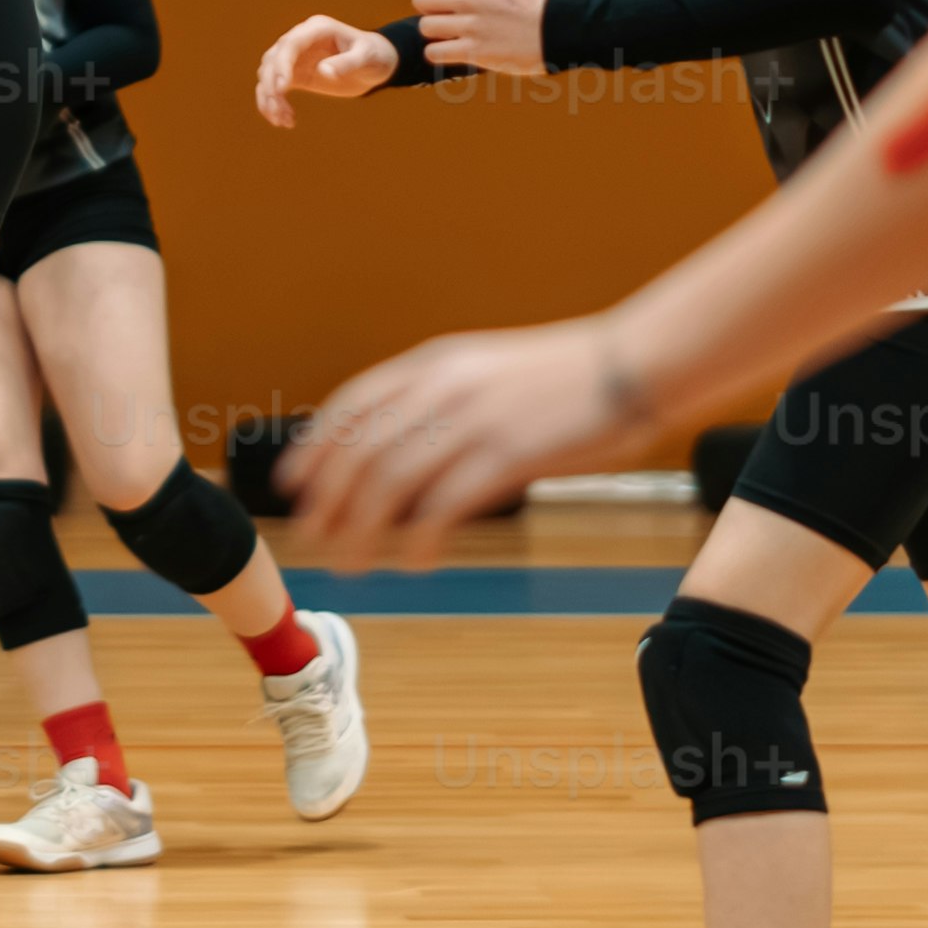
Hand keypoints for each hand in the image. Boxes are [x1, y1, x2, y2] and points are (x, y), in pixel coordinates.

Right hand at [251, 15, 395, 128]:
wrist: (377, 63)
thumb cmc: (375, 55)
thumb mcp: (366, 57)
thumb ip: (348, 63)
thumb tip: (324, 71)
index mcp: (317, 29)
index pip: (290, 44)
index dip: (282, 64)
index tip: (282, 88)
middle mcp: (301, 39)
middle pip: (272, 59)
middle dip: (271, 85)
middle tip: (278, 110)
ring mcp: (295, 57)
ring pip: (268, 74)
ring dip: (269, 98)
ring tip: (282, 120)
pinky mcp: (296, 74)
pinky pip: (275, 87)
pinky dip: (274, 104)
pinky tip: (285, 120)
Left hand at [279, 319, 641, 565]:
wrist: (633, 364)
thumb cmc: (566, 378)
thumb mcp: (487, 372)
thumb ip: (442, 401)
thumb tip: (401, 449)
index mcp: (435, 364)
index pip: (351, 405)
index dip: (316, 448)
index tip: (293, 484)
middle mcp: (442, 388)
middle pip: (360, 452)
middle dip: (328, 502)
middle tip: (315, 541)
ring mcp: (472, 420)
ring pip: (389, 484)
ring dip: (362, 531)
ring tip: (352, 563)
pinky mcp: (507, 455)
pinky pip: (443, 507)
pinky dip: (419, 539)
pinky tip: (415, 562)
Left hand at [397, 0, 549, 78]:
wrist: (556, 31)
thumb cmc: (525, 4)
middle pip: (420, 1)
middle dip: (429, 9)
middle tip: (446, 16)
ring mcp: (471, 25)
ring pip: (425, 27)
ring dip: (436, 33)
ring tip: (454, 34)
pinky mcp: (475, 51)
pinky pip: (434, 52)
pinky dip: (439, 53)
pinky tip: (453, 50)